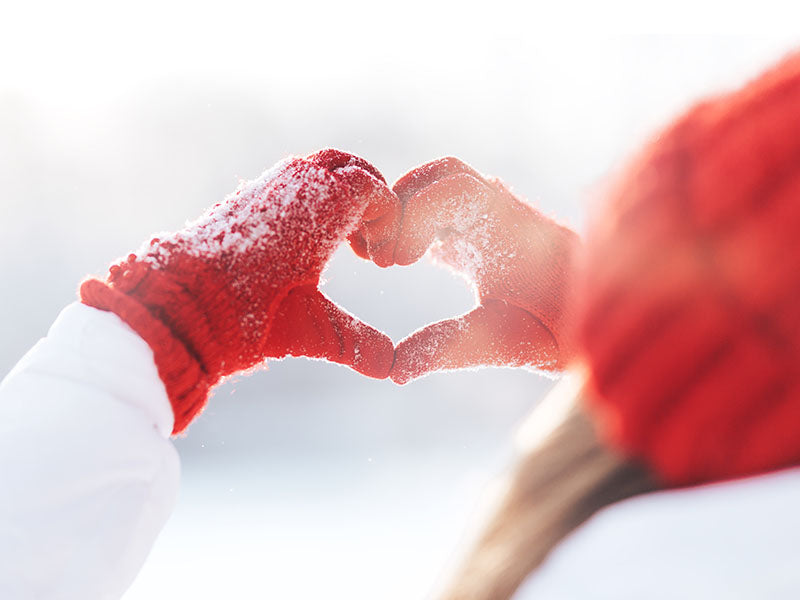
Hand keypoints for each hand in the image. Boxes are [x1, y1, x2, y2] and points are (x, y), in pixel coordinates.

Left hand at [81, 149, 399, 432]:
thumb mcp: (309, 332)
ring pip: (312, 169)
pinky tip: (302, 243)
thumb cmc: (244, 319)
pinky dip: (307, 199)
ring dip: (335, 194)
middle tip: (372, 234)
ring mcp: (263, 190)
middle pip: (343, 165)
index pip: (369, 186)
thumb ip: (356, 344)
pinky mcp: (241, 202)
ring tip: (340, 240)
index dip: (389, 215)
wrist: (173, 309)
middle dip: (366, 192)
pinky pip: (286, 182)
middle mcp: (291, 188)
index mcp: (318, 211)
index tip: (384, 255)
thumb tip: (391, 368)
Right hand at [385, 157, 578, 383]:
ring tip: (386, 259)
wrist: (613, 315)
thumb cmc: (570, 330)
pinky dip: (413, 220)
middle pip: (442, 175)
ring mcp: (491, 217)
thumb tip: (396, 369)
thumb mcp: (514, 348)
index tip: (394, 263)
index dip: (412, 213)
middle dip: (398, 204)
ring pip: (441, 183)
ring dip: (404, 210)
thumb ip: (456, 349)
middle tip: (381, 259)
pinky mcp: (484, 229)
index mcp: (511, 232)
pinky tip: (400, 259)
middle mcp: (501, 213)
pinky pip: (444, 204)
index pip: (455, 188)